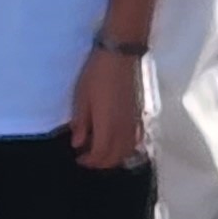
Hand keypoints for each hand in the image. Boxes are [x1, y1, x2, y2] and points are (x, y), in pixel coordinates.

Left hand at [69, 49, 146, 170]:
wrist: (120, 56)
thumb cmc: (96, 75)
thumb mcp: (81, 98)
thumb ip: (81, 123)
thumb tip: (78, 144)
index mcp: (108, 126)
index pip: (100, 154)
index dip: (89, 161)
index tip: (78, 159)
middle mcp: (124, 128)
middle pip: (115, 156)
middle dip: (101, 163)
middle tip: (87, 159)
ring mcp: (134, 122)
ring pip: (127, 151)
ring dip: (114, 157)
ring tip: (100, 153)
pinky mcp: (139, 115)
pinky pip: (135, 140)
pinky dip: (127, 148)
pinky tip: (118, 144)